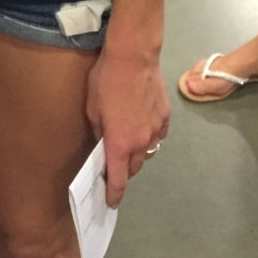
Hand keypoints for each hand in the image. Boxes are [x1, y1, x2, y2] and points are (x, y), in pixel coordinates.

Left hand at [85, 44, 168, 208]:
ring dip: (137, 152)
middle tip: (114, 161)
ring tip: (129, 139)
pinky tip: (142, 122)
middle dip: (124, 169)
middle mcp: (141, 142)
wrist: (134, 56)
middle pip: (134, 167)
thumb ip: (99, 131)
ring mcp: (156, 129)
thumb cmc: (106, 79)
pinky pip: (158, 134)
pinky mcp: (165, 116)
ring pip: (147, 151)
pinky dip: (150, 135)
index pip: (118, 179)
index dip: (114, 193)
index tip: (111, 201)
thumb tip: (104, 142)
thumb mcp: (92, 107)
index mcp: (120, 144)